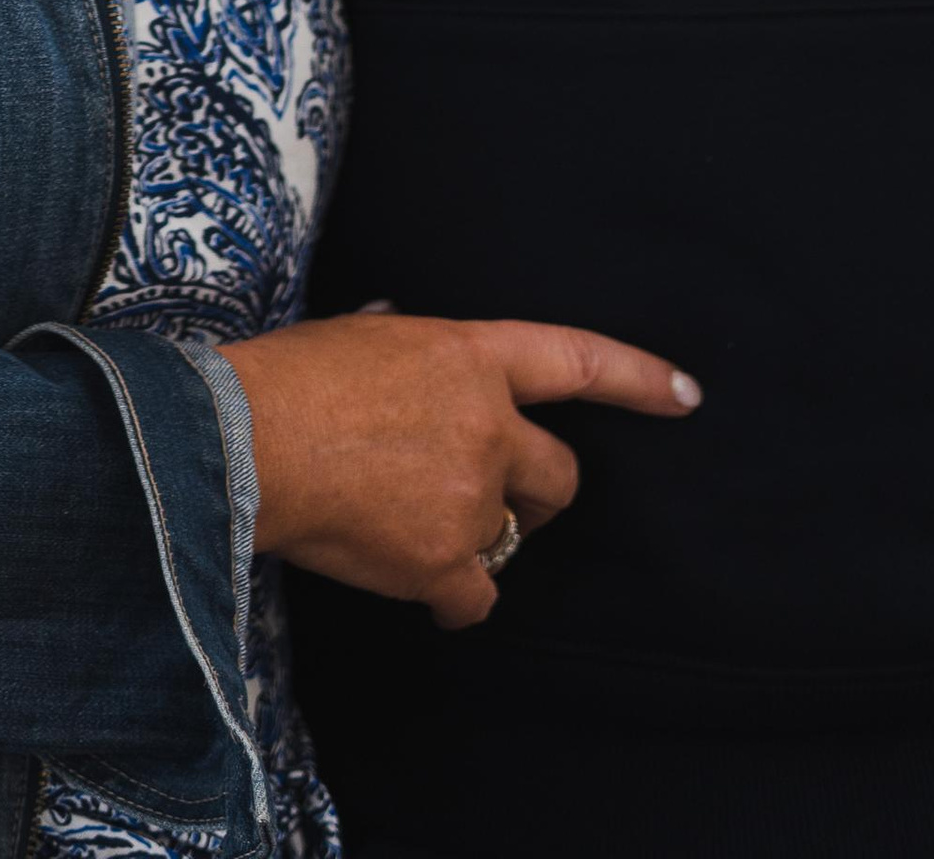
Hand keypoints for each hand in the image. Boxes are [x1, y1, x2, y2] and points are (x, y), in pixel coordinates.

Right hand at [219, 310, 699, 630]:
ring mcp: (473, 498)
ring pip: (508, 540)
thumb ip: (403, 346)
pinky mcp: (447, 563)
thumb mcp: (355, 334)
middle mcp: (488, 425)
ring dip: (474, 541)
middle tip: (497, 503)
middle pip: (558, 476)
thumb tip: (399, 336)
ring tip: (409, 528)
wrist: (245, 439)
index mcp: (469, 355)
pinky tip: (416, 586)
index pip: (575, 360)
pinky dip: (451, 599)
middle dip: (538, 495)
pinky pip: (476, 599)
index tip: (687, 396)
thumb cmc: (283, 377)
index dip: (638, 379)